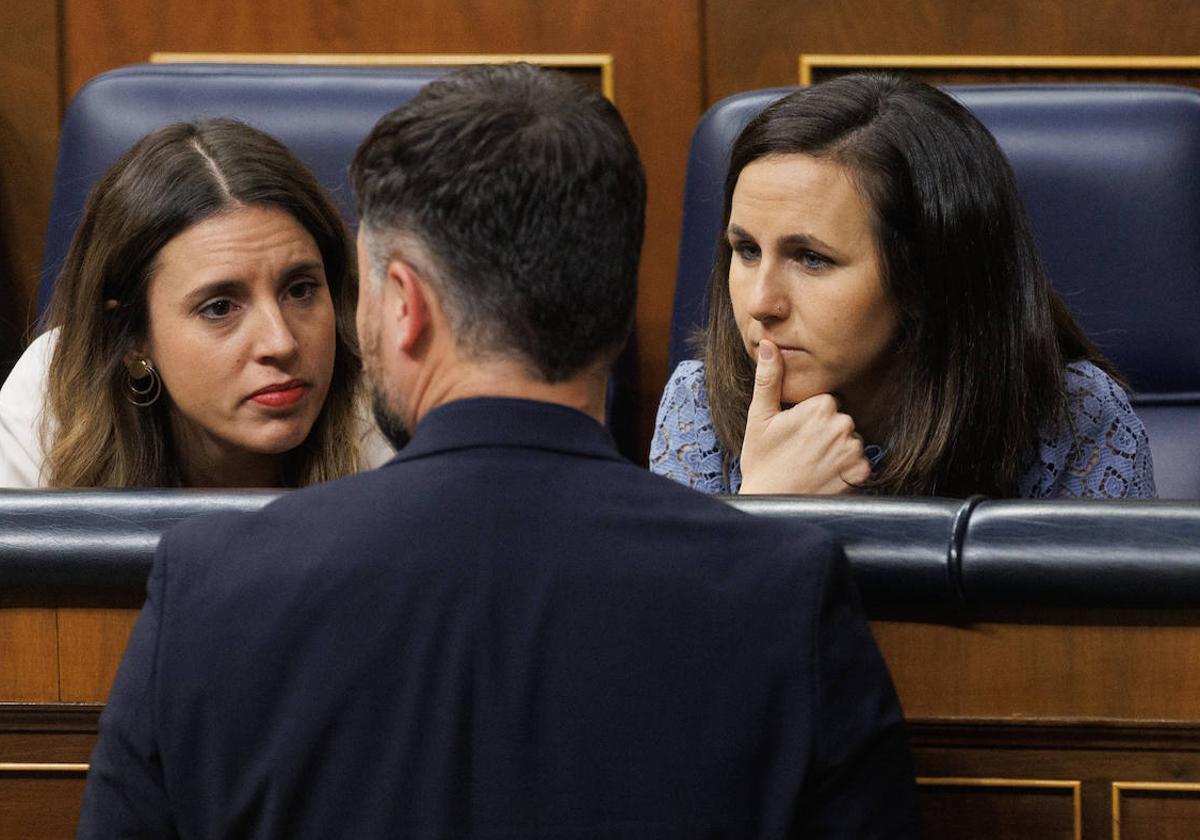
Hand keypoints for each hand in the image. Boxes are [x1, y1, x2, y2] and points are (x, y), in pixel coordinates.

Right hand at [738, 339, 871, 494]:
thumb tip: (769, 344)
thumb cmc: (762, 460)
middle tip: (800, 450)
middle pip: (840, 420)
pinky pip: (859, 462)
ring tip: (812, 464)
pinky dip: (846, 469)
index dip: (809, 417)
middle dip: (825, 432)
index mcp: (820, 406)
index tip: (794, 432)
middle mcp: (842, 425)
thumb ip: (768, 378)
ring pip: (850, 440)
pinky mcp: (861, 473)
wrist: (772, 504)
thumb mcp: (759, 417)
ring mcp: (854, 450)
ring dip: (836, 450)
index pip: (826, 402)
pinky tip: (825, 475)